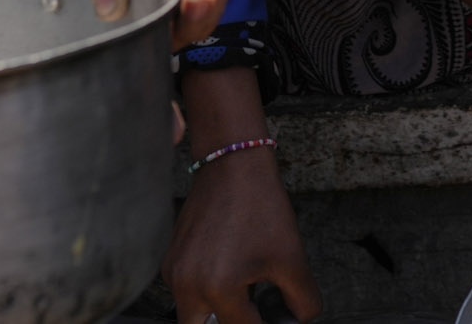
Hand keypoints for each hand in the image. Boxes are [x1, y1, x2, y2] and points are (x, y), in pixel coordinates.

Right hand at [80, 0, 334, 45]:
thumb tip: (104, 9)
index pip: (99, 8)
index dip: (105, 21)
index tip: (117, 18)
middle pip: (134, 29)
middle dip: (150, 24)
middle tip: (159, 4)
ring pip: (169, 34)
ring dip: (185, 17)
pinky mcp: (208, 0)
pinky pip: (199, 25)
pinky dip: (205, 10)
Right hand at [165, 144, 319, 323]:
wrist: (232, 165)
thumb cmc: (261, 207)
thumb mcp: (292, 258)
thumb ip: (301, 300)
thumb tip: (298, 320)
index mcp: (217, 288)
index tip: (276, 314)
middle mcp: (186, 285)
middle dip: (232, 322)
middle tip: (254, 307)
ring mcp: (173, 272)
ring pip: (193, 313)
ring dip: (218, 308)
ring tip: (246, 282)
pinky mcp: (169, 259)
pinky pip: (185, 291)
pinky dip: (206, 290)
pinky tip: (230, 267)